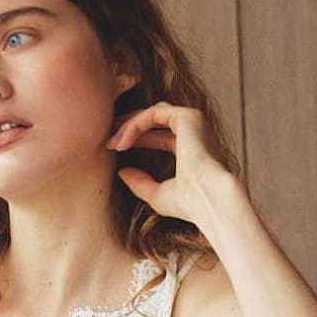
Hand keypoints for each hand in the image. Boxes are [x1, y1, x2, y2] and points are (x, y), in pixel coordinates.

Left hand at [106, 101, 237, 225]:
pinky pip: (154, 113)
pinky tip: (123, 140)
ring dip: (129, 126)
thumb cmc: (188, 203)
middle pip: (154, 119)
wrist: (207, 200)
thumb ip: (140, 182)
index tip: (114, 148)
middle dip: (128, 127)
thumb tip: (121, 172)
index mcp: (190, 149)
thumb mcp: (157, 194)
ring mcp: (193, 122)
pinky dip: (135, 124)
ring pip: (152, 114)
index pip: (158, 135)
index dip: (135, 138)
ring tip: (112, 142)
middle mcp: (194, 132)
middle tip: (108, 139)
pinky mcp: (188, 116)